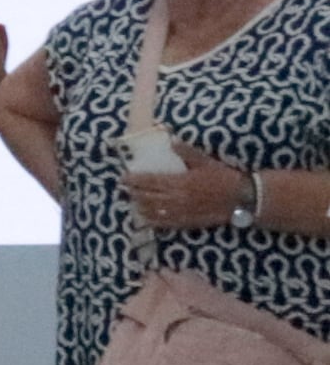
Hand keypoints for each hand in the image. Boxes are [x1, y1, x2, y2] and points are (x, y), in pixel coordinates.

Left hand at [128, 150, 252, 231]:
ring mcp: (181, 212)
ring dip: (140, 206)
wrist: (241, 198)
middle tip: (124, 188)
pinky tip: (144, 218)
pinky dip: (151, 220)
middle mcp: (177, 198)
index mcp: (180, 182)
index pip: (150, 181)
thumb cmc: (223, 177)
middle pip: (147, 197)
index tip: (123, 177)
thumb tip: (171, 140)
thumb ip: (186, 152)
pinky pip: (164, 223)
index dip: (134, 180)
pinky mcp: (187, 222)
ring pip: (153, 211)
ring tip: (132, 201)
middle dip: (133, 192)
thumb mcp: (205, 161)